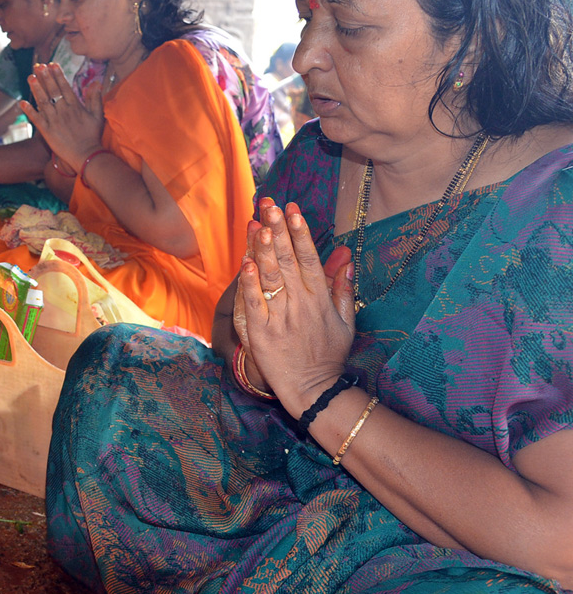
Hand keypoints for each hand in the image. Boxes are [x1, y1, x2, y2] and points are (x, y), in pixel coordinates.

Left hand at [19, 63, 103, 171]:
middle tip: (38, 65)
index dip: (57, 75)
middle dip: (45, 77)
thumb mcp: (98, 115)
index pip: (64, 87)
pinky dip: (29, 111)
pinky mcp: (47, 132)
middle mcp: (63, 111)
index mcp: (75, 106)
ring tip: (31, 77)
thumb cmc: (92, 136)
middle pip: (52, 91)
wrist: (86, 155)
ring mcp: (54, 121)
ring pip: (43, 102)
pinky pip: (36, 119)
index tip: (52, 64)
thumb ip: (95, 98)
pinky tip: (22, 102)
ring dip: (36, 89)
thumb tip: (96, 82)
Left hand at [237, 199, 355, 414]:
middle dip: (279, 229)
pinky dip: (249, 283)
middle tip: (271, 204)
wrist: (313, 390)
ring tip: (259, 223)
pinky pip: (253, 303)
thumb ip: (343, 288)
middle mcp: (300, 304)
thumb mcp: (345, 321)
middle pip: (288, 260)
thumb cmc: (328, 355)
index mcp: (320, 299)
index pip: (309, 258)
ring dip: (264, 248)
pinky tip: (246, 262)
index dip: (301, 232)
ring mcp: (280, 317)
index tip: (293, 208)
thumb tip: (347, 257)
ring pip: (271, 276)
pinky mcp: (261, 332)